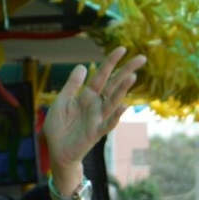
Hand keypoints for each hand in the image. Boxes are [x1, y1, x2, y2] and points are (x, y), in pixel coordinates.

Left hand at [44, 47, 145, 169]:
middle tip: (142, 58)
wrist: (56, 151)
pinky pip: (107, 124)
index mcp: (87, 96)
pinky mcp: (95, 133)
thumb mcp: (61, 101)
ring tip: (132, 76)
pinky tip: (124, 106)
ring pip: (112, 101)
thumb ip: (72, 85)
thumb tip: (82, 66)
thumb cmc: (58, 127)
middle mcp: (96, 105)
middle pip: (114, 85)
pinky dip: (116, 116)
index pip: (102, 75)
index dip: (111, 62)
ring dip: (122, 90)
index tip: (123, 48)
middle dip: (127, 71)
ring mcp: (97, 118)